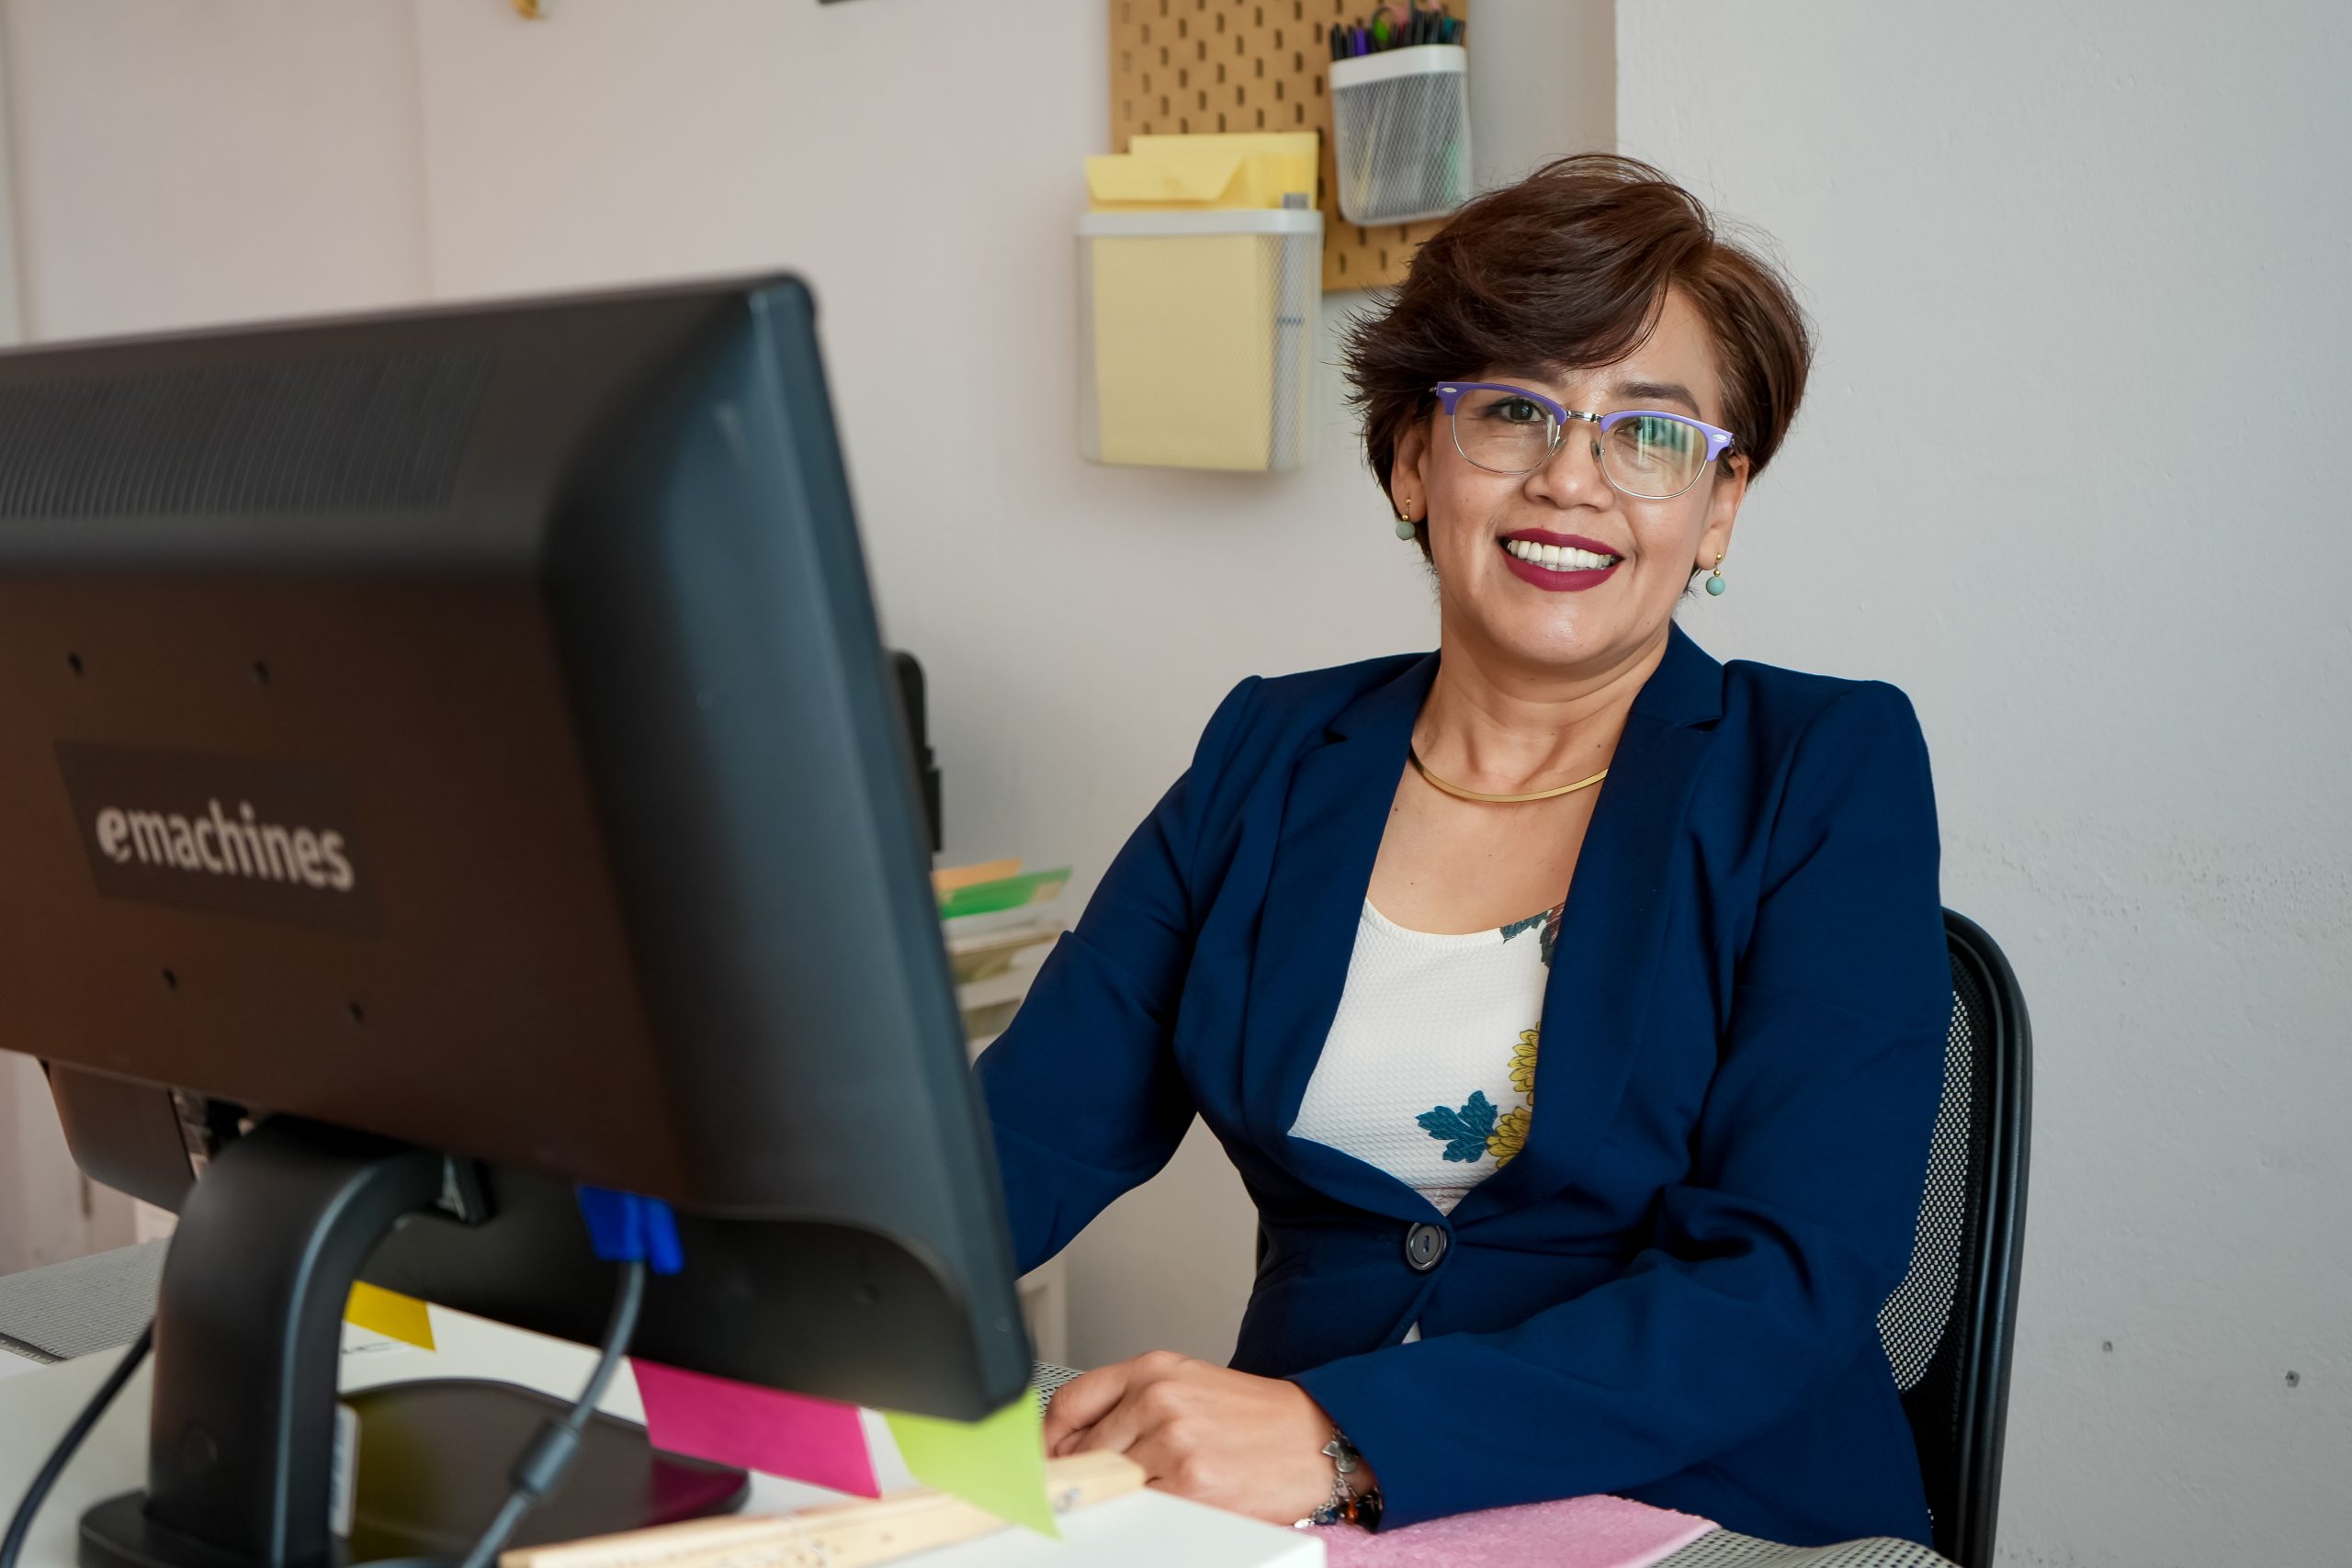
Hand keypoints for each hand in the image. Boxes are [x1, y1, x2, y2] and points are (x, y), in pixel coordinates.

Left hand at [1040, 1350, 1376, 1523]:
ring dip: (1120, 1494)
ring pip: (1109, 1482)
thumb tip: (1070, 1445)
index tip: (1043, 1459)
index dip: (1047, 1438)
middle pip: (1081, 1449)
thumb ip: (1130, 1404)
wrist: (1318, 1437)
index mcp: (1155, 1369)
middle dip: (1084, 1474)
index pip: (1070, 1401)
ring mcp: (1174, 1444)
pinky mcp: (1192, 1488)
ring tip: (1156, 1488)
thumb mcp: (1189, 1385)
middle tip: (1099, 1485)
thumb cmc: (1256, 1416)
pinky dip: (1149, 1513)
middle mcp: (1160, 1399)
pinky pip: (1144, 1509)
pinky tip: (1173, 1501)